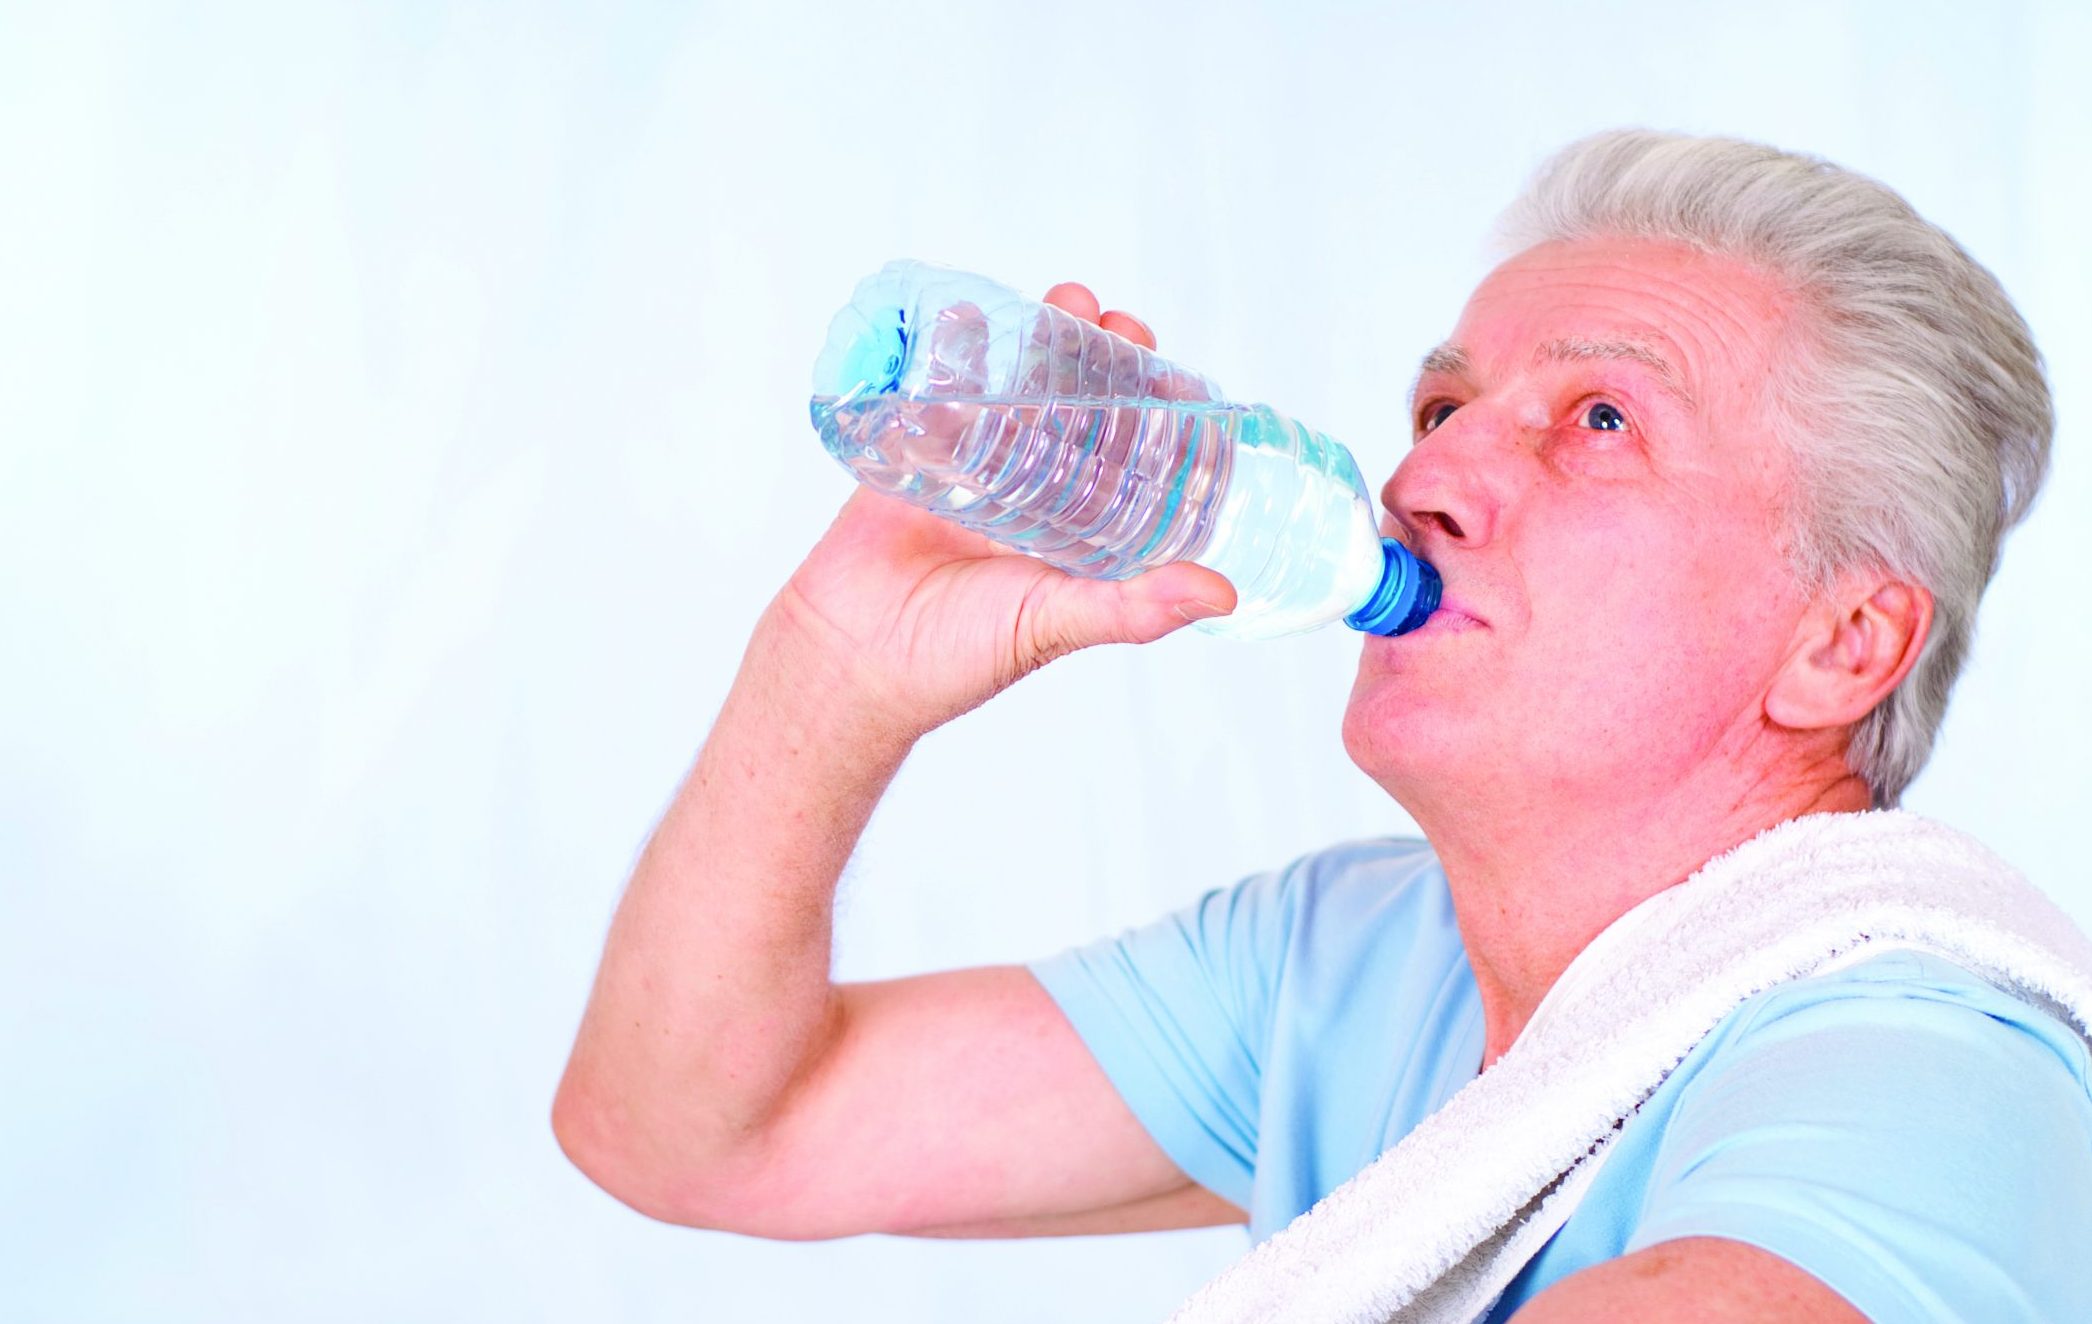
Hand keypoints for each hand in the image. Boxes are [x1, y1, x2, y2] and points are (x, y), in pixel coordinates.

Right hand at [770, 282, 1238, 739]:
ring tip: (1063, 302)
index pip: (1130, 460)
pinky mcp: (916, 457)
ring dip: (1038, 343)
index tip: (1168, 370)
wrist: (849, 660)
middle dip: (1100, 361)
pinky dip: (954, 353)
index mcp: (1076, 535)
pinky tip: (974, 312)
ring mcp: (973, 473)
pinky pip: (939, 395)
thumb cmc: (956, 657)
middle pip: (1076, 411)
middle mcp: (1032, 498)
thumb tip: (1222, 594)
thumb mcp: (1055, 624)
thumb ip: (1131, 608)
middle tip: (1112, 321)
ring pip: (1015, 393)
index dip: (1153, 413)